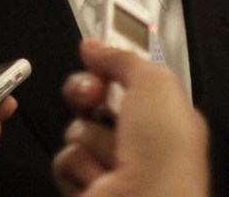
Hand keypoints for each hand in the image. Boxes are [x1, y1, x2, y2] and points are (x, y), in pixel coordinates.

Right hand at [52, 40, 208, 196]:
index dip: (107, 68)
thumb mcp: (155, 83)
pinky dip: (78, 166)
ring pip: (78, 130)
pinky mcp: (86, 185)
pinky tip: (98, 177)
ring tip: (113, 156)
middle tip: (91, 96)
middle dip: (86, 93)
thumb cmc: (164, 149)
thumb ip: (123, 58)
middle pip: (93, 99)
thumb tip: (92, 45)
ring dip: (90, 139)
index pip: (125, 79)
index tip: (96, 60)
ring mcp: (111, 164)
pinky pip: (64, 160)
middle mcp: (137, 138)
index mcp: (162, 112)